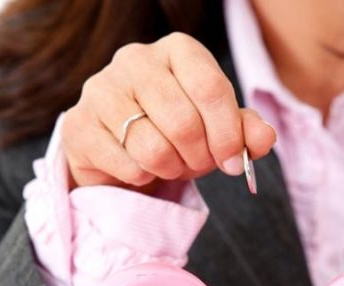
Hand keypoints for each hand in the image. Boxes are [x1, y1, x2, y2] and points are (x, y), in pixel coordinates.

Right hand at [62, 32, 277, 190]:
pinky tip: (140, 167)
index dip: (228, 133)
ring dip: (171, 168)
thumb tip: (264, 139)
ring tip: (170, 164)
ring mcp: (101, 89)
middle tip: (198, 165)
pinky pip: (127, 164)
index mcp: (177, 51)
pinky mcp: (79, 124)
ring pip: (152, 147)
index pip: (210, 88)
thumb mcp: (217, 130)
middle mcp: (135, 59)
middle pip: (183, 121)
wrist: (118, 149)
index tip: (234, 161)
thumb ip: (245, 131)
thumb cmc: (174, 133)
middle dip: (199, 157)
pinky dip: (142, 177)